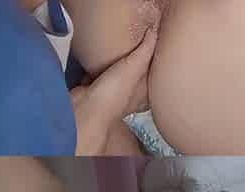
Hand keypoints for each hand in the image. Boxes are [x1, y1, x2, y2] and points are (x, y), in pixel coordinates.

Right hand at [72, 26, 158, 155]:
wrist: (85, 107)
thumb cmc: (114, 93)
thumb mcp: (135, 67)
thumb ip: (145, 49)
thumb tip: (155, 30)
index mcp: (145, 95)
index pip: (156, 78)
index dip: (158, 66)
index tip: (159, 50)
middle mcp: (131, 96)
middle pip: (138, 76)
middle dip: (139, 64)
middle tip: (140, 45)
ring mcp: (112, 93)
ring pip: (119, 75)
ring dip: (120, 64)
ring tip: (122, 45)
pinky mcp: (95, 88)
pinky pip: (101, 73)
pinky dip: (101, 65)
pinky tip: (101, 53)